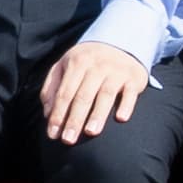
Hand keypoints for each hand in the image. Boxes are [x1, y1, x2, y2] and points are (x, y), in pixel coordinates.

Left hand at [39, 36, 153, 143]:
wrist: (121, 42)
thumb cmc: (87, 62)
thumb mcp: (65, 67)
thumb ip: (52, 89)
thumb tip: (48, 114)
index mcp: (77, 63)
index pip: (65, 93)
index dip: (58, 114)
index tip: (53, 134)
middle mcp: (97, 65)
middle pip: (83, 96)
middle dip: (75, 119)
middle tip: (68, 140)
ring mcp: (117, 70)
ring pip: (106, 94)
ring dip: (98, 114)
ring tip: (91, 132)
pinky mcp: (134, 76)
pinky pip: (130, 92)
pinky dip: (126, 105)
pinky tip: (121, 119)